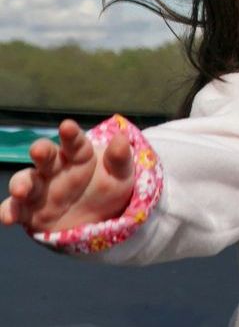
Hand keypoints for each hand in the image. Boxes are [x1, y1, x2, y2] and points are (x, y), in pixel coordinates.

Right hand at [0, 119, 134, 232]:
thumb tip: (121, 140)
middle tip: (38, 149)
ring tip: (20, 189)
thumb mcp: (121, 174)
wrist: (100, 219)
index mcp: (79, 156)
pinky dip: (9, 211)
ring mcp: (41, 190)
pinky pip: (16, 209)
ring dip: (20, 183)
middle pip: (46, 158)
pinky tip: (7, 216)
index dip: (71, 135)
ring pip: (26, 181)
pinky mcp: (30, 212)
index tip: (67, 126)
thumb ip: (119, 159)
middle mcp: (56, 169)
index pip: (75, 143)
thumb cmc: (109, 188)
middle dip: (41, 151)